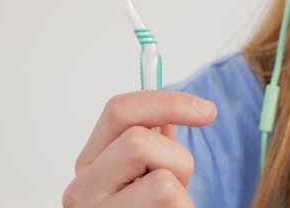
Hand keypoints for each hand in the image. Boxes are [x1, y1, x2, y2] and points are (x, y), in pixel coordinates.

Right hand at [62, 90, 216, 206]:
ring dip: (181, 192)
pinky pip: (170, 205)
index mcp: (89, 164)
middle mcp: (80, 191)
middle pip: (139, 141)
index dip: (168, 101)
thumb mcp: (150, 172)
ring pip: (161, 179)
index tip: (208, 112)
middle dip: (176, 158)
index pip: (119, 110)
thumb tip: (171, 94)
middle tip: (177, 183)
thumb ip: (154, 137)